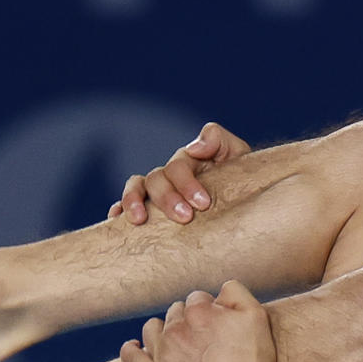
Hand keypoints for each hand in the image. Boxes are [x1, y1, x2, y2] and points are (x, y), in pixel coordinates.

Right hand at [109, 122, 251, 224]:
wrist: (245, 208)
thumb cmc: (242, 181)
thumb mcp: (238, 156)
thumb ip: (219, 141)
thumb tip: (194, 147)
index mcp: (191, 160)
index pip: (179, 165)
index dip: (187, 183)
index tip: (203, 204)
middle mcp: (170, 174)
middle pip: (157, 178)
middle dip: (168, 198)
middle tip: (185, 218)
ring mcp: (157, 190)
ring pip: (136, 187)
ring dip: (133, 201)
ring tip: (138, 220)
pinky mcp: (149, 209)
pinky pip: (125, 205)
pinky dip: (118, 209)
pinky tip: (117, 220)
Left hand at [119, 280, 279, 361]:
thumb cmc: (255, 357)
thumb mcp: (255, 313)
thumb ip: (234, 291)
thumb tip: (219, 289)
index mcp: (198, 311)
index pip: (196, 299)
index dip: (209, 310)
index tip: (219, 324)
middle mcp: (176, 330)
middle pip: (175, 314)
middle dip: (188, 320)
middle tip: (206, 338)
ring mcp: (163, 355)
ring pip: (152, 329)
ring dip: (163, 329)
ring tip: (176, 340)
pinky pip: (132, 359)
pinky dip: (131, 349)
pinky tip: (134, 346)